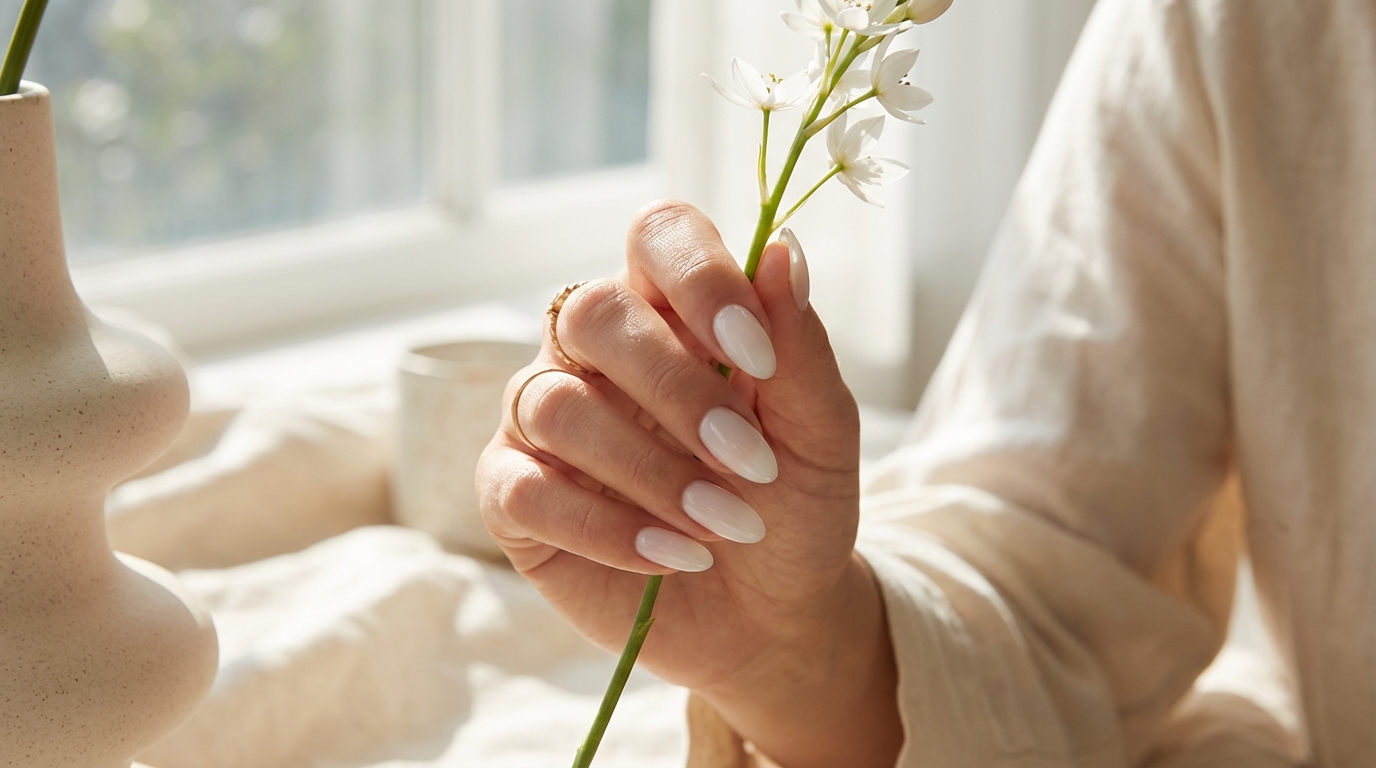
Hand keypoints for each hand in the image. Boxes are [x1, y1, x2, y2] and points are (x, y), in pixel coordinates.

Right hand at [476, 201, 900, 766]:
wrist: (772, 617)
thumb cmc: (794, 508)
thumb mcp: (820, 434)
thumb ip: (799, 346)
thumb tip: (783, 249)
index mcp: (676, 310)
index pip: (659, 235)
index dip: (699, 278)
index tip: (756, 356)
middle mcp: (598, 350)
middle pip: (591, 313)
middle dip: (675, 391)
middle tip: (750, 463)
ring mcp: (545, 418)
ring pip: (555, 405)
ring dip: (650, 472)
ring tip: (721, 525)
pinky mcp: (513, 495)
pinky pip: (524, 490)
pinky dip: (605, 529)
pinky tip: (671, 556)